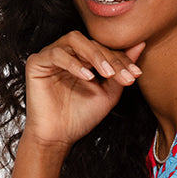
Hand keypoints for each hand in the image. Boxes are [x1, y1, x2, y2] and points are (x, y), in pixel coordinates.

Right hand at [20, 32, 145, 149]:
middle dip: (110, 58)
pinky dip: (73, 63)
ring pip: (74, 40)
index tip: (136, 74)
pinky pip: (56, 54)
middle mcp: (67, 53)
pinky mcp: (37, 62)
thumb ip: (120, 69)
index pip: (104, 49)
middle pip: (91, 42)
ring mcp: (51, 56)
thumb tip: (139, 45)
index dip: (121, 59)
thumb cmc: (82, 116)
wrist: (59, 137)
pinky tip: (87, 77)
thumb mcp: (108, 92)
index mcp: (82, 58)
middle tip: (122, 75)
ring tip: (107, 73)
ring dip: (94, 55)